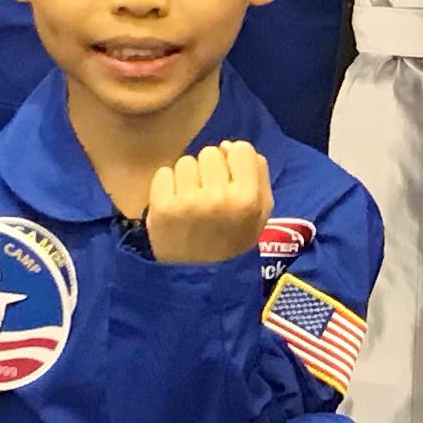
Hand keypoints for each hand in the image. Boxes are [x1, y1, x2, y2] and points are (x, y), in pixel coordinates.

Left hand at [141, 140, 272, 266]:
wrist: (196, 277)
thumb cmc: (230, 240)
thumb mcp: (259, 214)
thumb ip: (256, 174)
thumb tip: (228, 145)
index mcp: (248, 199)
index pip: (241, 149)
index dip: (235, 164)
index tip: (230, 182)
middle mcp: (220, 198)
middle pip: (212, 152)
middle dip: (209, 171)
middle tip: (208, 198)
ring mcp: (189, 202)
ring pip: (187, 162)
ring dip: (187, 179)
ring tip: (190, 205)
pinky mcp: (163, 207)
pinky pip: (164, 173)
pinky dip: (166, 187)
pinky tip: (173, 208)